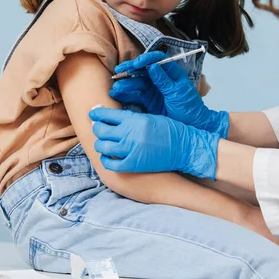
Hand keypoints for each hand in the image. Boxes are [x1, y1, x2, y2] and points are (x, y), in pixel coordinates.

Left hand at [89, 107, 219, 179]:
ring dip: (101, 144)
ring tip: (104, 143)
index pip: (107, 115)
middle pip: (102, 130)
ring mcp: (131, 150)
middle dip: (97, 129)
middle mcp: (130, 134)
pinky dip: (106, 160)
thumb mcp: (150, 118)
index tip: (93, 114)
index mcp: (135, 119)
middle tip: (99, 129)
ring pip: (103, 146)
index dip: (97, 114)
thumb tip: (112, 117)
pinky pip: (111, 163)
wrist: (185, 148)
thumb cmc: (170, 130)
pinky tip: (108, 157)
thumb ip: (131, 118)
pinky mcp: (133, 164)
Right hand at [109, 52, 229, 138]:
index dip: (146, 59)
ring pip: (137, 82)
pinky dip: (126, 94)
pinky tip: (117, 94)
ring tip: (116, 87)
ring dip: (126, 83)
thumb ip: (164, 80)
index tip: (137, 64)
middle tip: (119, 71)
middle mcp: (161, 78)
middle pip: (143, 70)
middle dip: (130, 70)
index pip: (157, 60)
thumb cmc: (189, 108)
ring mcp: (154, 89)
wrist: (192, 125)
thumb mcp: (177, 93)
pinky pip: (135, 94)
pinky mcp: (148, 100)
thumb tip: (152, 66)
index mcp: (172, 72)